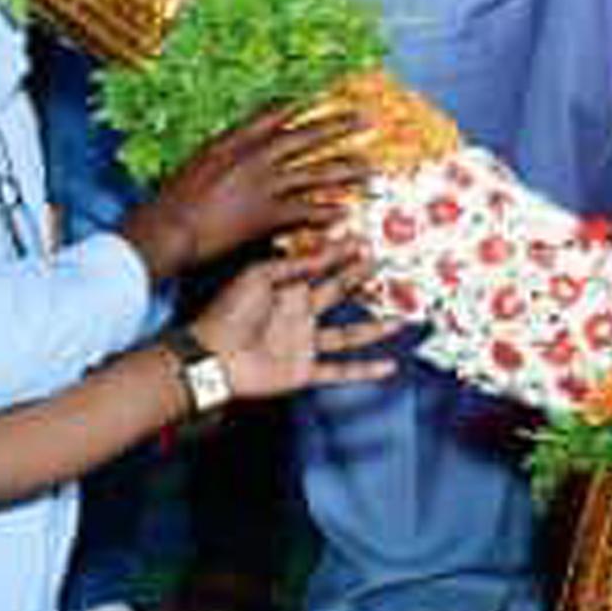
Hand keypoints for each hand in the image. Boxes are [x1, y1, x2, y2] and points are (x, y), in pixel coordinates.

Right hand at [123, 102, 375, 279]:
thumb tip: (239, 143)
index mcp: (234, 140)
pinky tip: (345, 212)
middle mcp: (254, 158)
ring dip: (345, 170)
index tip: (325, 94)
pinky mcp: (266, 215)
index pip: (274, 114)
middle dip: (338, 127)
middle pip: (305, 138)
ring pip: (314, 173)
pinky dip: (325, 212)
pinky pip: (305, 211)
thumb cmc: (173, 199)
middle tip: (366, 120)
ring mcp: (263, 185)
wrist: (166, 228)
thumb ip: (224, 150)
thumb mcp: (198, 161)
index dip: (302, 104)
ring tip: (369, 168)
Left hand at [181, 248, 406, 403]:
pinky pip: (341, 371)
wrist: (211, 356)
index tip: (364, 239)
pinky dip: (366, 370)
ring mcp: (304, 343)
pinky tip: (389, 366)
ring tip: (401, 320)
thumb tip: (325, 249)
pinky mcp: (304, 370)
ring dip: (375, 328)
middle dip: (362, 280)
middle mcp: (300, 314)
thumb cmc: (228, 313)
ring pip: (349, 335)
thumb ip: (295, 265)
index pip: (322, 267)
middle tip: (386, 267)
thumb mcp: (259, 276)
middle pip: (340, 295)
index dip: (342, 254)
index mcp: (287, 289)